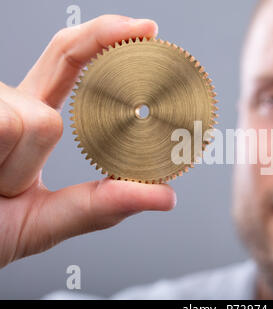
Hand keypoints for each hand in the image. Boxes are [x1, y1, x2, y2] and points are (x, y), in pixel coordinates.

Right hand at [0, 15, 175, 268]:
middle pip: (62, 65)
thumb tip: (165, 197)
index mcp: (31, 120)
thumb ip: (101, 207)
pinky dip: (1, 163)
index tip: (146, 30)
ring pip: (36, 120)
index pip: (70, 62)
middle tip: (20, 176)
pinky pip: (7, 126)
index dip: (105, 38)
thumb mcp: (45, 222)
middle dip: (70, 99)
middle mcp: (10, 101)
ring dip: (17, 168)